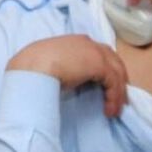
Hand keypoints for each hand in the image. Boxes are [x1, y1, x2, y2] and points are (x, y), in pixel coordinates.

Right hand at [8, 35, 127, 116]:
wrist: (32, 68)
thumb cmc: (33, 68)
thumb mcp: (52, 66)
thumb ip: (64, 68)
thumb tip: (66, 80)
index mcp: (75, 42)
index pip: (98, 53)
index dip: (105, 69)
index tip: (106, 86)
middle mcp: (87, 43)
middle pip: (112, 59)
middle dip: (118, 78)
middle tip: (119, 98)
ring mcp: (95, 52)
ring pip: (117, 72)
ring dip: (118, 93)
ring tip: (114, 110)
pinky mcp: (99, 64)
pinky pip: (114, 82)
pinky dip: (114, 97)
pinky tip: (110, 110)